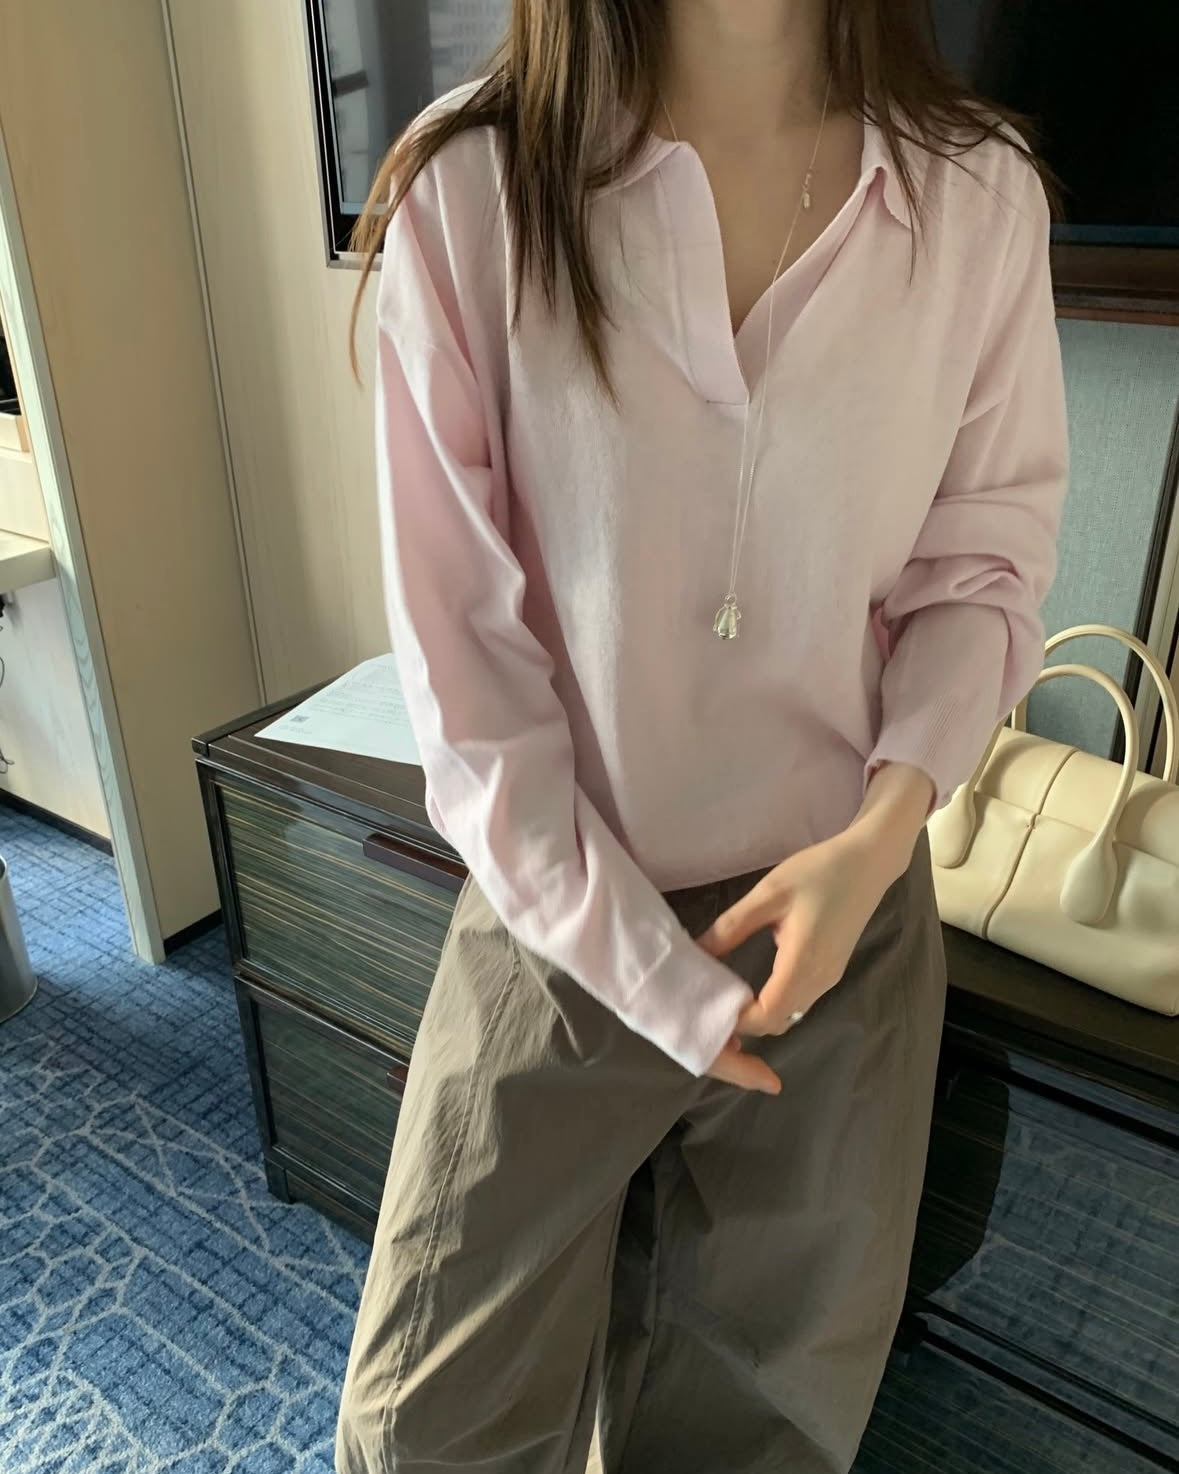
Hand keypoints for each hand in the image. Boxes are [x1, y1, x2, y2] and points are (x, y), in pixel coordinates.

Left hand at [698, 761, 932, 1093]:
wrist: (868, 863)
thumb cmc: (818, 872)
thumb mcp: (768, 894)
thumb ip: (731, 927)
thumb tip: (698, 953)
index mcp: (803, 963)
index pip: (768, 1016)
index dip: (738, 1020)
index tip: (709, 1006)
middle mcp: (820, 980)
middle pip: (778, 1022)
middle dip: (745, 1021)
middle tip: (712, 1001)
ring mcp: (830, 978)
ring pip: (790, 1014)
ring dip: (761, 1012)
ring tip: (727, 993)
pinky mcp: (833, 970)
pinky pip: (800, 1000)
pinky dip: (776, 1001)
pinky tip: (754, 982)